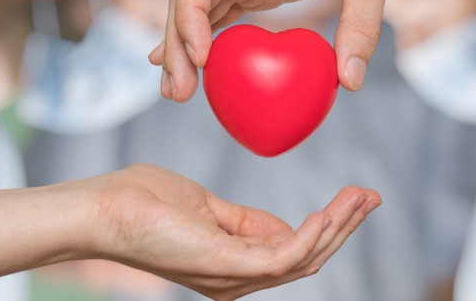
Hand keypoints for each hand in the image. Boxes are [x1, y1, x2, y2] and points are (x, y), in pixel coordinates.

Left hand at [92, 164, 381, 300]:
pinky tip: (332, 211)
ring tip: (362, 197)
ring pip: (304, 260)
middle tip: (371, 196)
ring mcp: (233, 276)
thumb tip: (281, 225)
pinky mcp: (226, 264)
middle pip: (308, 259)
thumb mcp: (206, 207)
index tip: (355, 195)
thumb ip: (243, 220)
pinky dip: (313, 234)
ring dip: (339, 227)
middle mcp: (238, 279)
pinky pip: (284, 256)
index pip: (294, 252)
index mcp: (234, 266)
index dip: (330, 225)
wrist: (104, 207)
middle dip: (345, 227)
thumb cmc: (145, 202)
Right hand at [150, 0, 420, 100]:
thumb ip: (361, 25)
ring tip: (178, 92)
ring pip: (197, 6)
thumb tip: (350, 82)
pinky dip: (205, 42)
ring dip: (184, 48)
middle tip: (180, 91)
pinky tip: (194, 71)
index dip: (190, 12)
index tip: (203, 57)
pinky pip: (219, 14)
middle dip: (177, 41)